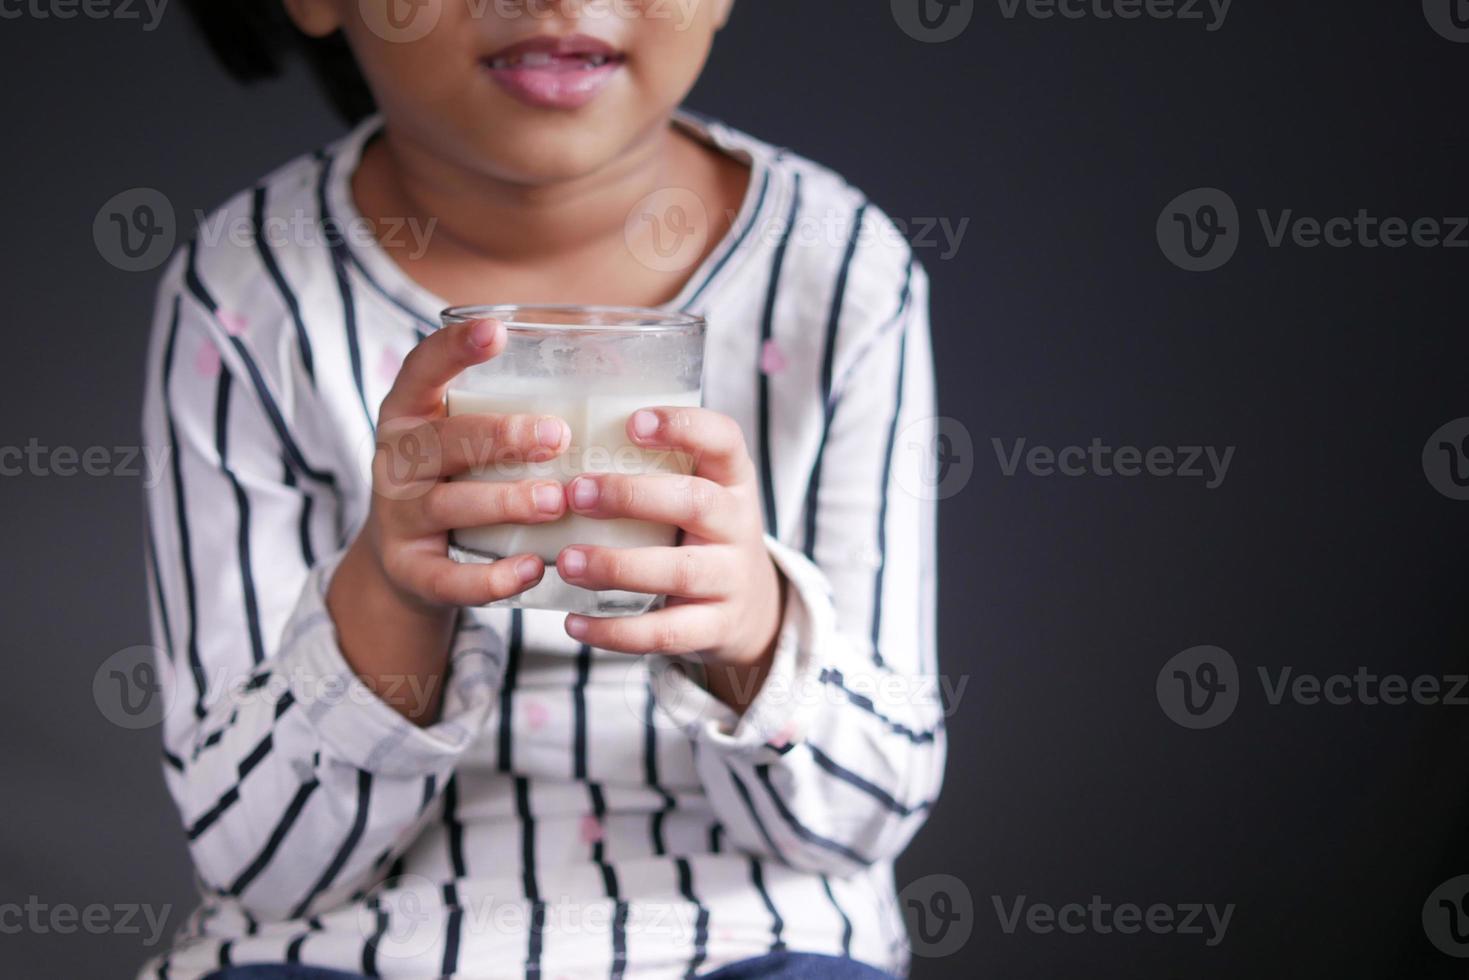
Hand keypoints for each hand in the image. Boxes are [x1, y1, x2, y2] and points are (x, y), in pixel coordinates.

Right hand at [326, 318, 570, 722]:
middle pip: (443, 441)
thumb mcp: (470, 438)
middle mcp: (397, 460)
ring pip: (449, 505)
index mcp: (410, 413)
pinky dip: (491, 577)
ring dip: (505, 501)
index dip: (454, 348)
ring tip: (556, 500)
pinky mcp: (411, 570)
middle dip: (502, 436)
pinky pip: (449, 577)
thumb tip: (619, 372)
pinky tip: (532, 567)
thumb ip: (515, 407)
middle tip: (559, 436)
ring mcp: (399, 516)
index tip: (496, 329)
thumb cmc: (462, 479)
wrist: (408, 562)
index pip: (421, 369)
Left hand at [553, 406, 786, 711]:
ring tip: (566, 562)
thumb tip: (561, 443)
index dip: (684, 427)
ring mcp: (731, 579)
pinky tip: (573, 623)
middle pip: (696, 503)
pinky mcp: (716, 627)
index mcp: (733, 480)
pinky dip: (615, 631)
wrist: (753, 608)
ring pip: (677, 571)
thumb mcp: (700, 492)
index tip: (634, 422)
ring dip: (616, 566)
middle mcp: (739, 526)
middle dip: (633, 497)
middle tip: (576, 493)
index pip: (724, 440)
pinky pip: (664, 633)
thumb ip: (656, 469)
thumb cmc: (702, 535)